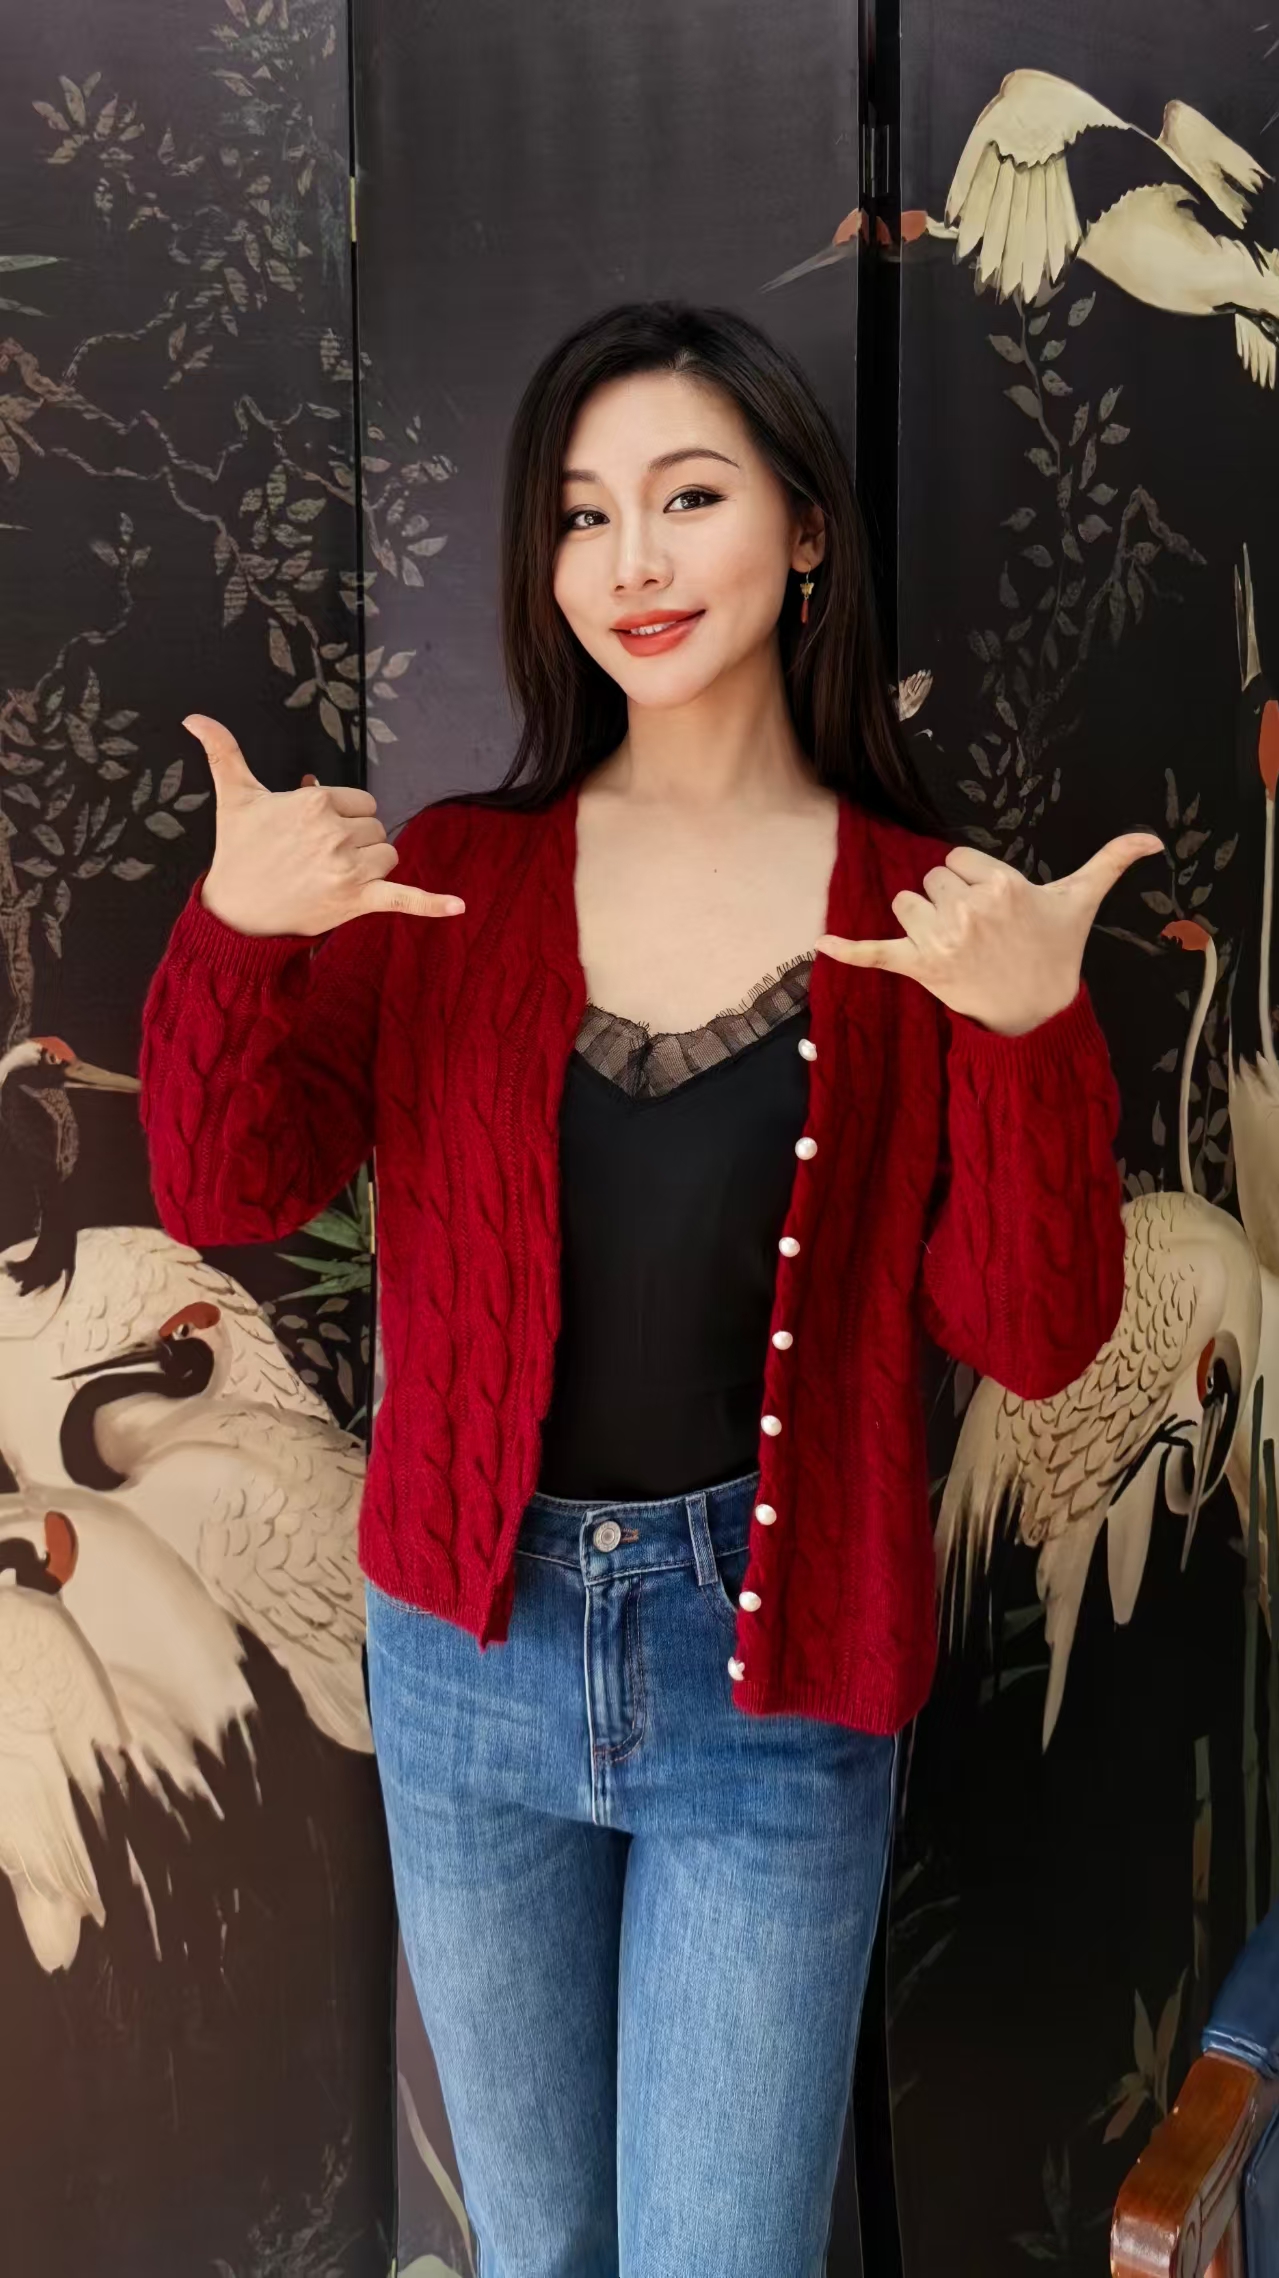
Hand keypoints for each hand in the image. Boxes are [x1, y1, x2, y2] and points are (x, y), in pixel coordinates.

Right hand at [183, 714, 464, 937]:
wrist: (236, 912)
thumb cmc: (238, 852)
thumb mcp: (234, 796)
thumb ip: (223, 752)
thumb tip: (194, 717)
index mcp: (314, 803)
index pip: (359, 802)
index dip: (340, 817)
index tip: (312, 834)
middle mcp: (334, 833)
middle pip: (375, 829)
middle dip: (354, 841)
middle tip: (317, 858)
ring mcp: (348, 869)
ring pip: (388, 856)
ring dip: (371, 865)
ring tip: (333, 876)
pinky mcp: (357, 901)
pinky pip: (403, 899)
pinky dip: (432, 904)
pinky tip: (459, 907)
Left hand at [815, 832, 1163, 1035]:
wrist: (1038, 1010)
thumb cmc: (1056, 950)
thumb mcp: (1081, 901)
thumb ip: (1111, 862)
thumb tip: (1153, 839)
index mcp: (1001, 886)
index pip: (957, 859)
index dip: (972, 879)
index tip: (995, 906)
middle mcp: (969, 910)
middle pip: (931, 880)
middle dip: (950, 899)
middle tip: (980, 931)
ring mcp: (942, 940)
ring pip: (906, 903)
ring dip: (921, 919)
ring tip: (954, 943)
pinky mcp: (920, 968)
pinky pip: (876, 953)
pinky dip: (848, 950)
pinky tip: (820, 944)